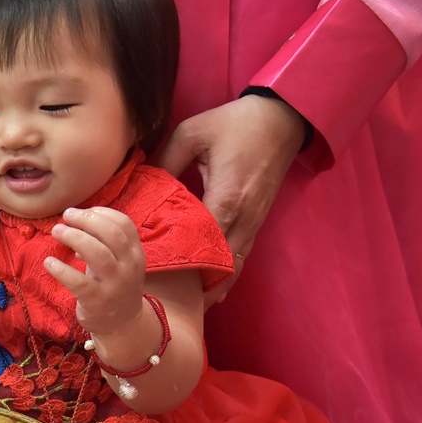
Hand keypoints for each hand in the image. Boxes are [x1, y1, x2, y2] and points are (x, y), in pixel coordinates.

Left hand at [44, 206, 145, 335]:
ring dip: (74, 238)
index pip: (124, 224)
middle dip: (86, 221)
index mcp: (135, 253)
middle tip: (65, 216)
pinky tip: (49, 262)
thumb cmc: (113, 285)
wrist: (122, 324)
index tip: (83, 211)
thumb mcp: (117, 262)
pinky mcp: (98, 301)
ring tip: (57, 231)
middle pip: (111, 234)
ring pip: (98, 253)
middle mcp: (129, 266)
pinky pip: (79, 282)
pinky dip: (62, 270)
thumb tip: (77, 223)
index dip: (102, 213)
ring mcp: (115, 285)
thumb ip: (103, 242)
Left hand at [156, 94, 306, 306]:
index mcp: (226, 198)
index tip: (152, 276)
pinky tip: (210, 288)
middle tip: (166, 300)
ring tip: (186, 304)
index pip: (199, 242)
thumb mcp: (192, 133)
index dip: (177, 261)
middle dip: (195, 284)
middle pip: (219, 264)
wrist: (282, 119)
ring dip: (212, 285)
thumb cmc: (235, 124)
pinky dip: (226, 274)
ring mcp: (254, 222)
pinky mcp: (257, 221)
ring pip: (233, 266)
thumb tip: (140, 184)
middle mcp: (243, 218)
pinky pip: (241, 256)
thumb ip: (165, 160)